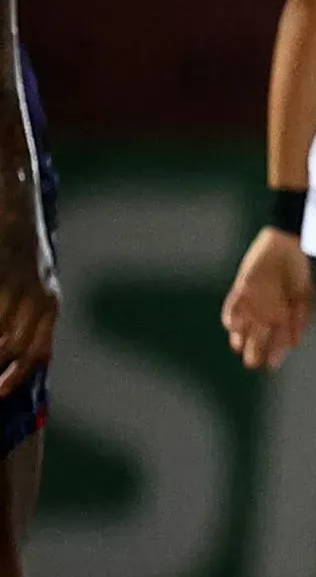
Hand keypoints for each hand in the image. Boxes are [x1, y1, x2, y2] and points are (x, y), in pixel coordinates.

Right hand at [0, 213, 53, 397]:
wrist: (14, 199)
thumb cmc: (19, 241)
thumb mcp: (36, 278)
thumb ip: (30, 314)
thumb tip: (14, 350)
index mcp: (50, 301)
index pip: (38, 352)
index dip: (15, 378)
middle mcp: (38, 296)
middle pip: (15, 349)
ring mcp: (15, 285)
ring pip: (1, 336)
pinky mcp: (1, 274)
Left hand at [220, 227, 311, 371]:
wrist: (288, 243)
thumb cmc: (301, 268)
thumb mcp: (306, 296)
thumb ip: (300, 319)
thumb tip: (295, 343)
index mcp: (286, 315)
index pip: (279, 340)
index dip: (275, 353)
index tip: (271, 365)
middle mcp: (268, 312)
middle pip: (258, 337)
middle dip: (254, 350)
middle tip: (252, 362)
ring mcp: (253, 302)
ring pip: (243, 326)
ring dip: (240, 336)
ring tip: (239, 345)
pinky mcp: (241, 290)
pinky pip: (232, 307)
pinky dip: (232, 317)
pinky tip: (233, 327)